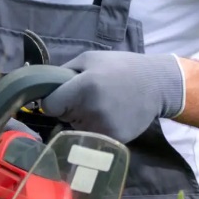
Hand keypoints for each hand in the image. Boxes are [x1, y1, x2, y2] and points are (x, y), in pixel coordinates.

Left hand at [41, 51, 184, 143]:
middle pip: (63, 118)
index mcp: (83, 88)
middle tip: (86, 97)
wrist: (155, 84)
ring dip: (81, 120)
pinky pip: (93, 136)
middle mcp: (91, 111)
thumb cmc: (120, 66)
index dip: (51, 101)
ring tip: (100, 105)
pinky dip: (96, 128)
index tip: (59, 97)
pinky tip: (110, 115)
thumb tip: (43, 85)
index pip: (49, 106)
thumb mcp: (89, 58)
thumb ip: (64, 71)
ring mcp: (103, 128)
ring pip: (77, 129)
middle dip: (68, 109)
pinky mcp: (114, 139)